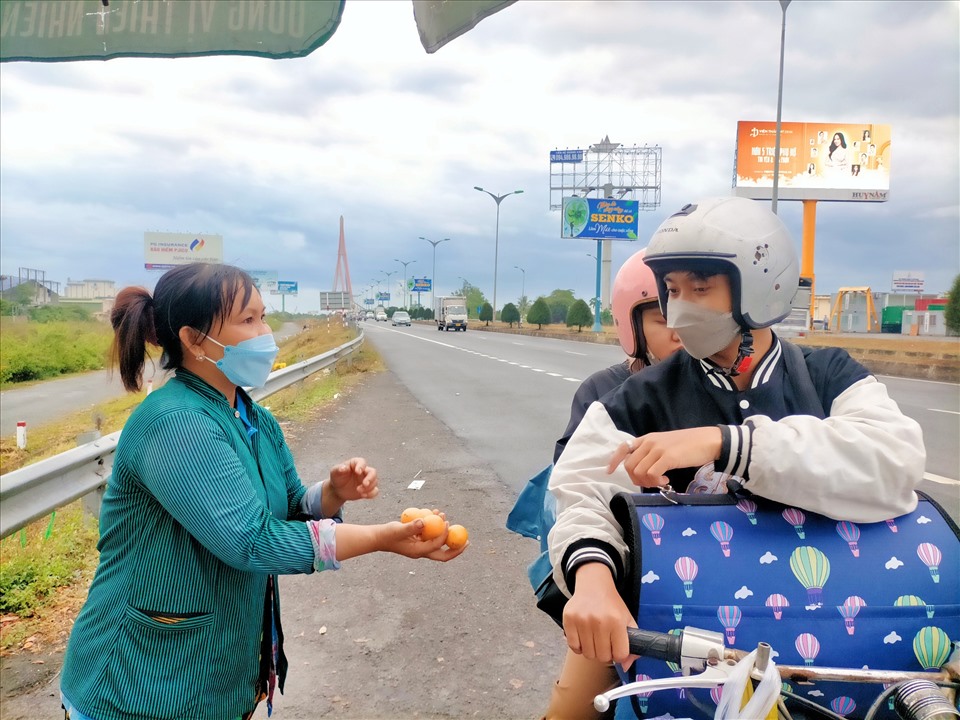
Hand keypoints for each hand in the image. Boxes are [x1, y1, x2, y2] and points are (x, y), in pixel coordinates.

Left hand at [329, 457, 378, 501]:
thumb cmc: (337, 478)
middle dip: (370, 478)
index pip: (362, 462)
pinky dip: (371, 494)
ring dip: (368, 488)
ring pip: (374, 482)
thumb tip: (343, 468)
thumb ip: (339, 469)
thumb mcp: (335, 472)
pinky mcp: (368, 489)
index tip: (358, 472)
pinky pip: (375, 491)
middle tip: (364, 484)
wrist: (337, 489)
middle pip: (373, 472)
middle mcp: (364, 471)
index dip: (361, 466)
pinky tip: (363, 495)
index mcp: (356, 464)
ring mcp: (367, 480)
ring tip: (359, 491)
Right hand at [377, 520, 465, 561]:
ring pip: (438, 544)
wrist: (378, 537)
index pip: (436, 545)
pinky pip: (431, 536)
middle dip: (456, 549)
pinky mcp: (418, 541)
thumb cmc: (387, 534)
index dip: (444, 535)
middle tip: (468, 541)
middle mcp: (422, 552)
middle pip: (444, 555)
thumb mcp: (398, 529)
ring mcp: (421, 547)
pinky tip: (435, 514)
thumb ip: (411, 527)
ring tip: (445, 516)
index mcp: (418, 552)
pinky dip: (435, 527)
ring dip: (445, 533)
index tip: (446, 522)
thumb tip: (424, 521)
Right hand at [563, 564, 637, 668]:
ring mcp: (582, 621)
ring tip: (594, 639)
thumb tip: (625, 667)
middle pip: (603, 657)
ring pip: (588, 654)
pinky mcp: (569, 619)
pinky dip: (579, 647)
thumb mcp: (628, 620)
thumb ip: (632, 645)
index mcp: (617, 621)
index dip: (619, 654)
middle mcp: (600, 621)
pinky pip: (573, 647)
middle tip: (605, 642)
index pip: (620, 655)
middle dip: (606, 653)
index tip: (617, 647)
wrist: (593, 585)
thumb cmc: (612, 605)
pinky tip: (583, 637)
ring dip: (592, 650)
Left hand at [607, 427, 721, 487]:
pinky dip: (656, 481)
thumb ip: (652, 453)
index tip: (609, 471)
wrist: (708, 440)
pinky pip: (651, 474)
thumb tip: (643, 471)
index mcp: (647, 439)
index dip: (614, 460)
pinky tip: (666, 480)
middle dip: (636, 479)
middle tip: (649, 483)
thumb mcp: (665, 445)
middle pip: (629, 465)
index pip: (623, 447)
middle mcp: (649, 442)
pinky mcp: (668, 457)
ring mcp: (658, 449)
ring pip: (638, 471)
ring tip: (660, 481)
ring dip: (647, 482)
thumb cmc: (688, 445)